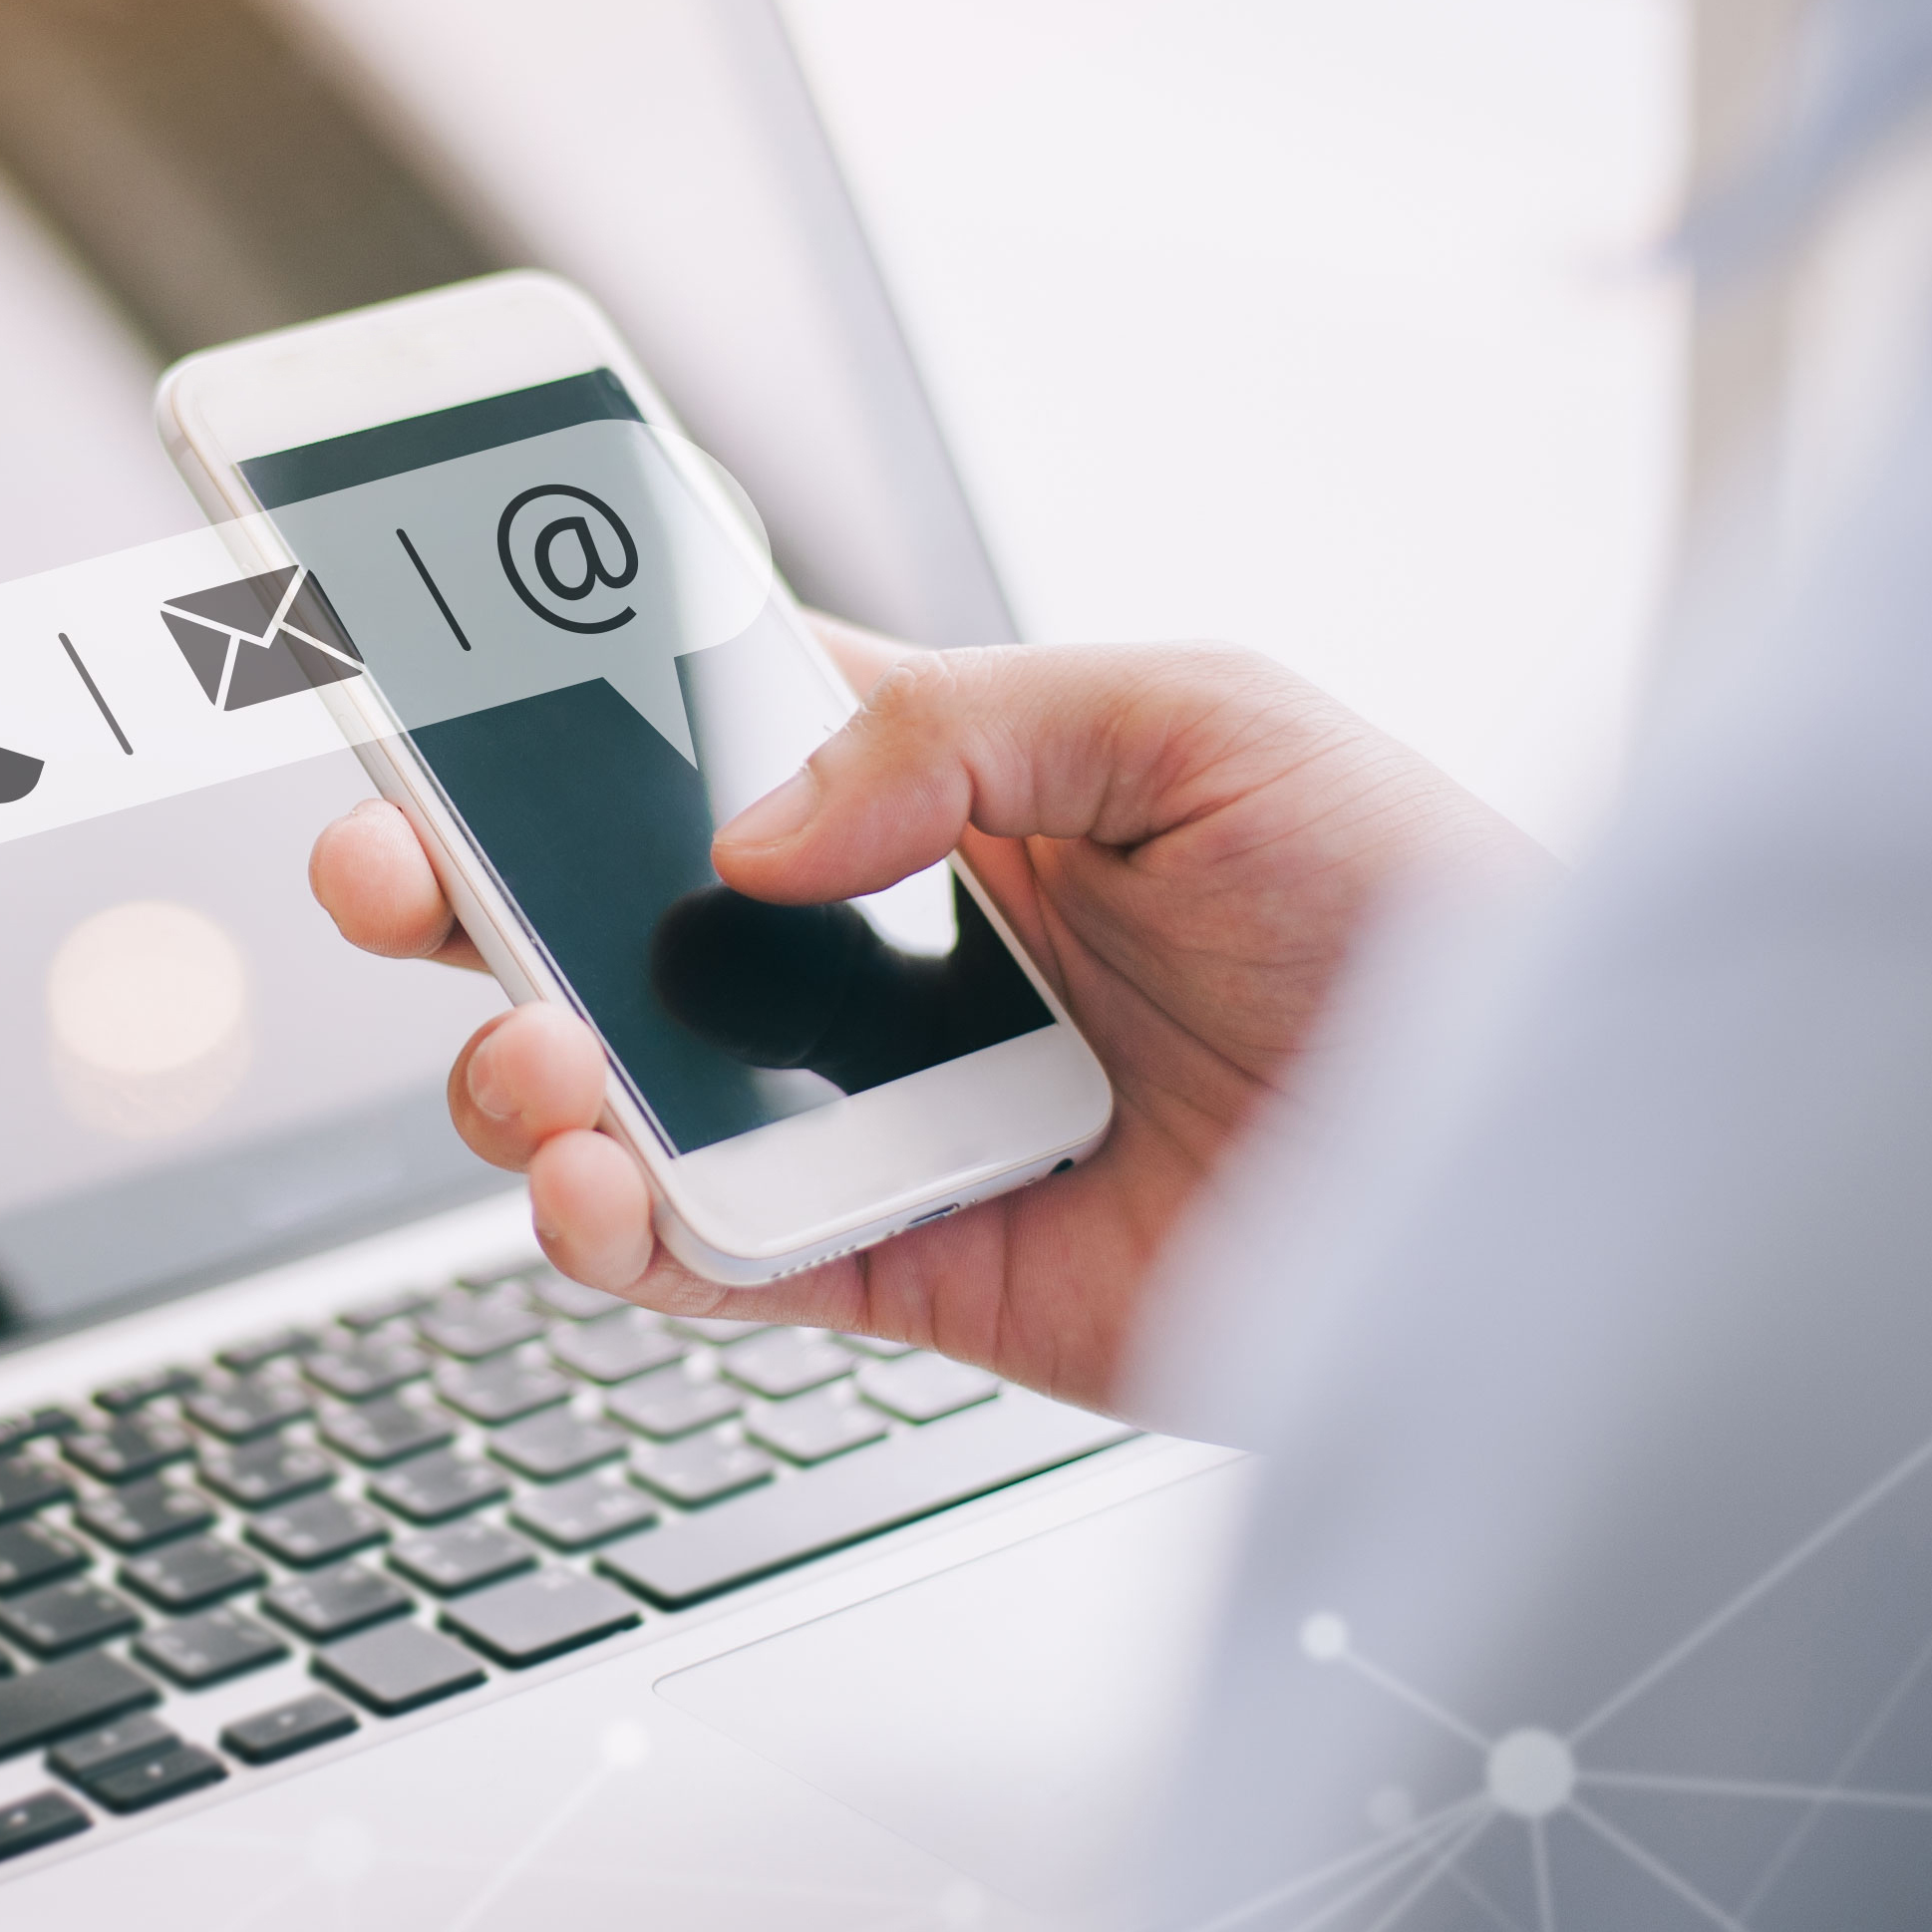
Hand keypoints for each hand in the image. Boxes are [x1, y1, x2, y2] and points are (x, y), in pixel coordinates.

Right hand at [312, 634, 1533, 1403]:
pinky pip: (708, 1264)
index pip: (682, 718)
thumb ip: (953, 731)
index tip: (413, 660)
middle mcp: (870, 945)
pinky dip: (617, 1234)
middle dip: (457, 883)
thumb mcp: (1197, 720)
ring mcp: (872, 1111)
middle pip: (597, 909)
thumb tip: (743, 832)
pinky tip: (601, 1188)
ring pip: (615, 1096)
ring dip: (521, 1077)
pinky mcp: (903, 1271)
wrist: (1544, 1152)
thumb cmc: (1414, 901)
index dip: (539, 696)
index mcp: (930, 782)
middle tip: (387, 866)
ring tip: (544, 1067)